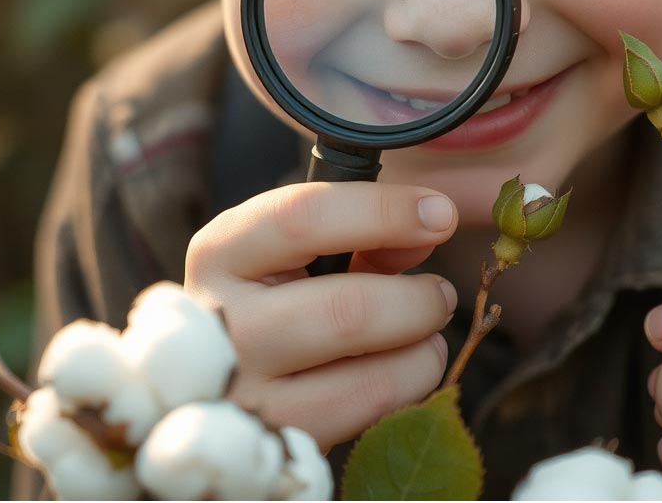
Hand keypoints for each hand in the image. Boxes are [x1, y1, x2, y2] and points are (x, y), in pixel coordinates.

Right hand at [184, 181, 458, 451]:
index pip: (302, 219)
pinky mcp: (278, 450)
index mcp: (219, 254)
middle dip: (417, 300)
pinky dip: (406, 391)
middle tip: (442, 294)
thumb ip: (364, 234)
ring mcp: (245, 400)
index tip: (441, 213)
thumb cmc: (273, 297)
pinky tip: (402, 371)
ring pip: (368, 380)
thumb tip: (432, 227)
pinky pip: (369, 421)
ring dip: (421, 351)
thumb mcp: (299, 252)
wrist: (220, 384)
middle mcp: (220, 328)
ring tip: (428, 333)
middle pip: (347, 311)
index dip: (384, 212)